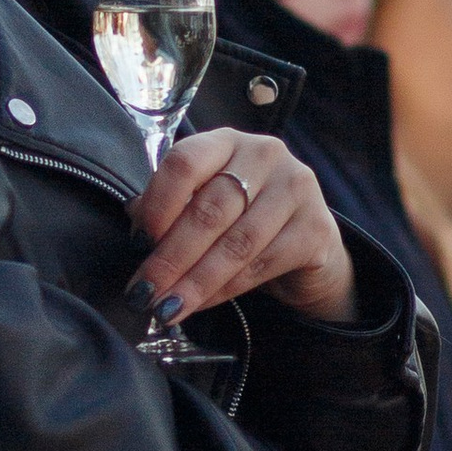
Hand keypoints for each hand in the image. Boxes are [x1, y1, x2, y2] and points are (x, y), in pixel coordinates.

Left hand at [130, 129, 356, 327]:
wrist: (305, 242)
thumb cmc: (241, 218)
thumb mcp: (204, 202)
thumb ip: (170, 209)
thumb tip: (136, 230)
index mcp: (225, 142)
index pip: (185, 161)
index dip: (158, 203)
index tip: (139, 242)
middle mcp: (264, 154)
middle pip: (209, 209)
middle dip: (170, 257)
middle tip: (144, 292)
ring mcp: (295, 188)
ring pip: (236, 243)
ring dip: (195, 282)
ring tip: (166, 308)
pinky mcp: (315, 228)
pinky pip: (261, 265)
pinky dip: (224, 290)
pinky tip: (201, 304)